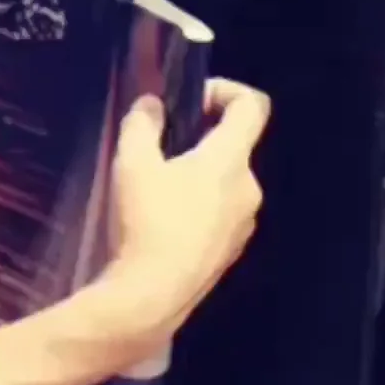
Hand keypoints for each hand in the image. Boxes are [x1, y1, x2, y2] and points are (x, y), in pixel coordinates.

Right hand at [104, 78, 270, 335]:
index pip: (252, 106)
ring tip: (155, 189)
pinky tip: (162, 223)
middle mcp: (248, 188)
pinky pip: (220, 214)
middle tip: (160, 147)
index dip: (226, 90)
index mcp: (230, 160)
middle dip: (201, 139)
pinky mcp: (230, 251)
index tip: (193, 98)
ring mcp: (244, 224)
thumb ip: (142, 124)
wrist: (154, 295)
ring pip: (225, 183)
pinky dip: (197, 207)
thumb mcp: (132, 163)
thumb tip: (151, 104)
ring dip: (198, 176)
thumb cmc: (147, 221)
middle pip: (235, 146)